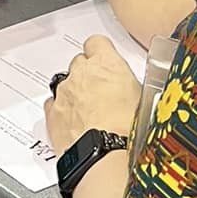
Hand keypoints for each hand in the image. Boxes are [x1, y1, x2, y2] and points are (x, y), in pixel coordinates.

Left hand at [43, 34, 140, 156]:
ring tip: (89, 113)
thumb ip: (129, 84)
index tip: (104, 61)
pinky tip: (74, 122)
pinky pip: (53, 104)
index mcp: (106, 63)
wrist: (107, 154)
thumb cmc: (129, 128)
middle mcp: (81, 72)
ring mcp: (64, 92)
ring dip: (74, 93)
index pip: (96, 43)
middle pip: (79, 63)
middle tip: (100, 92)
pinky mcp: (53, 113)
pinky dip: (61, 110)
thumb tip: (131, 87)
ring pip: (64, 83)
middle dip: (87, 74)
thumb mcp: (143, 98)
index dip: (100, 53)